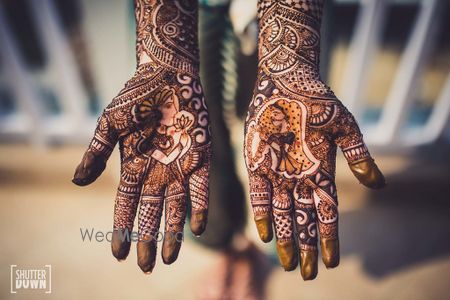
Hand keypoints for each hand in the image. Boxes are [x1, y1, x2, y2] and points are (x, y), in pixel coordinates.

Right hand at [73, 64, 210, 272]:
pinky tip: (197, 228)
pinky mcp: (200, 157)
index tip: (118, 254)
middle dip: (148, 240)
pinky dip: (198, 208)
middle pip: (151, 213)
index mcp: (133, 166)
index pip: (126, 206)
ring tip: (169, 257)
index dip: (122, 230)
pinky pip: (201, 189)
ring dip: (172, 233)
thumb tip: (76, 182)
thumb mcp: (110, 125)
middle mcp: (156, 173)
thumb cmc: (135, 97)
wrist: (168, 74)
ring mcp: (179, 167)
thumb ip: (96, 153)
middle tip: (146, 267)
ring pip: (175, 208)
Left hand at [245, 0, 384, 279]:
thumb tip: (379, 186)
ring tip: (288, 264)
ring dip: (285, 239)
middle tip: (306, 275)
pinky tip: (265, 235)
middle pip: (304, 221)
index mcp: (321, 172)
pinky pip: (258, 195)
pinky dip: (262, 215)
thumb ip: (359, 156)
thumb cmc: (318, 102)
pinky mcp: (257, 163)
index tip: (332, 263)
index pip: (327, 214)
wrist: (287, 80)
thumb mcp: (345, 128)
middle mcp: (299, 178)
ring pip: (282, 214)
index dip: (329, 239)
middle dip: (305, 247)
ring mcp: (277, 173)